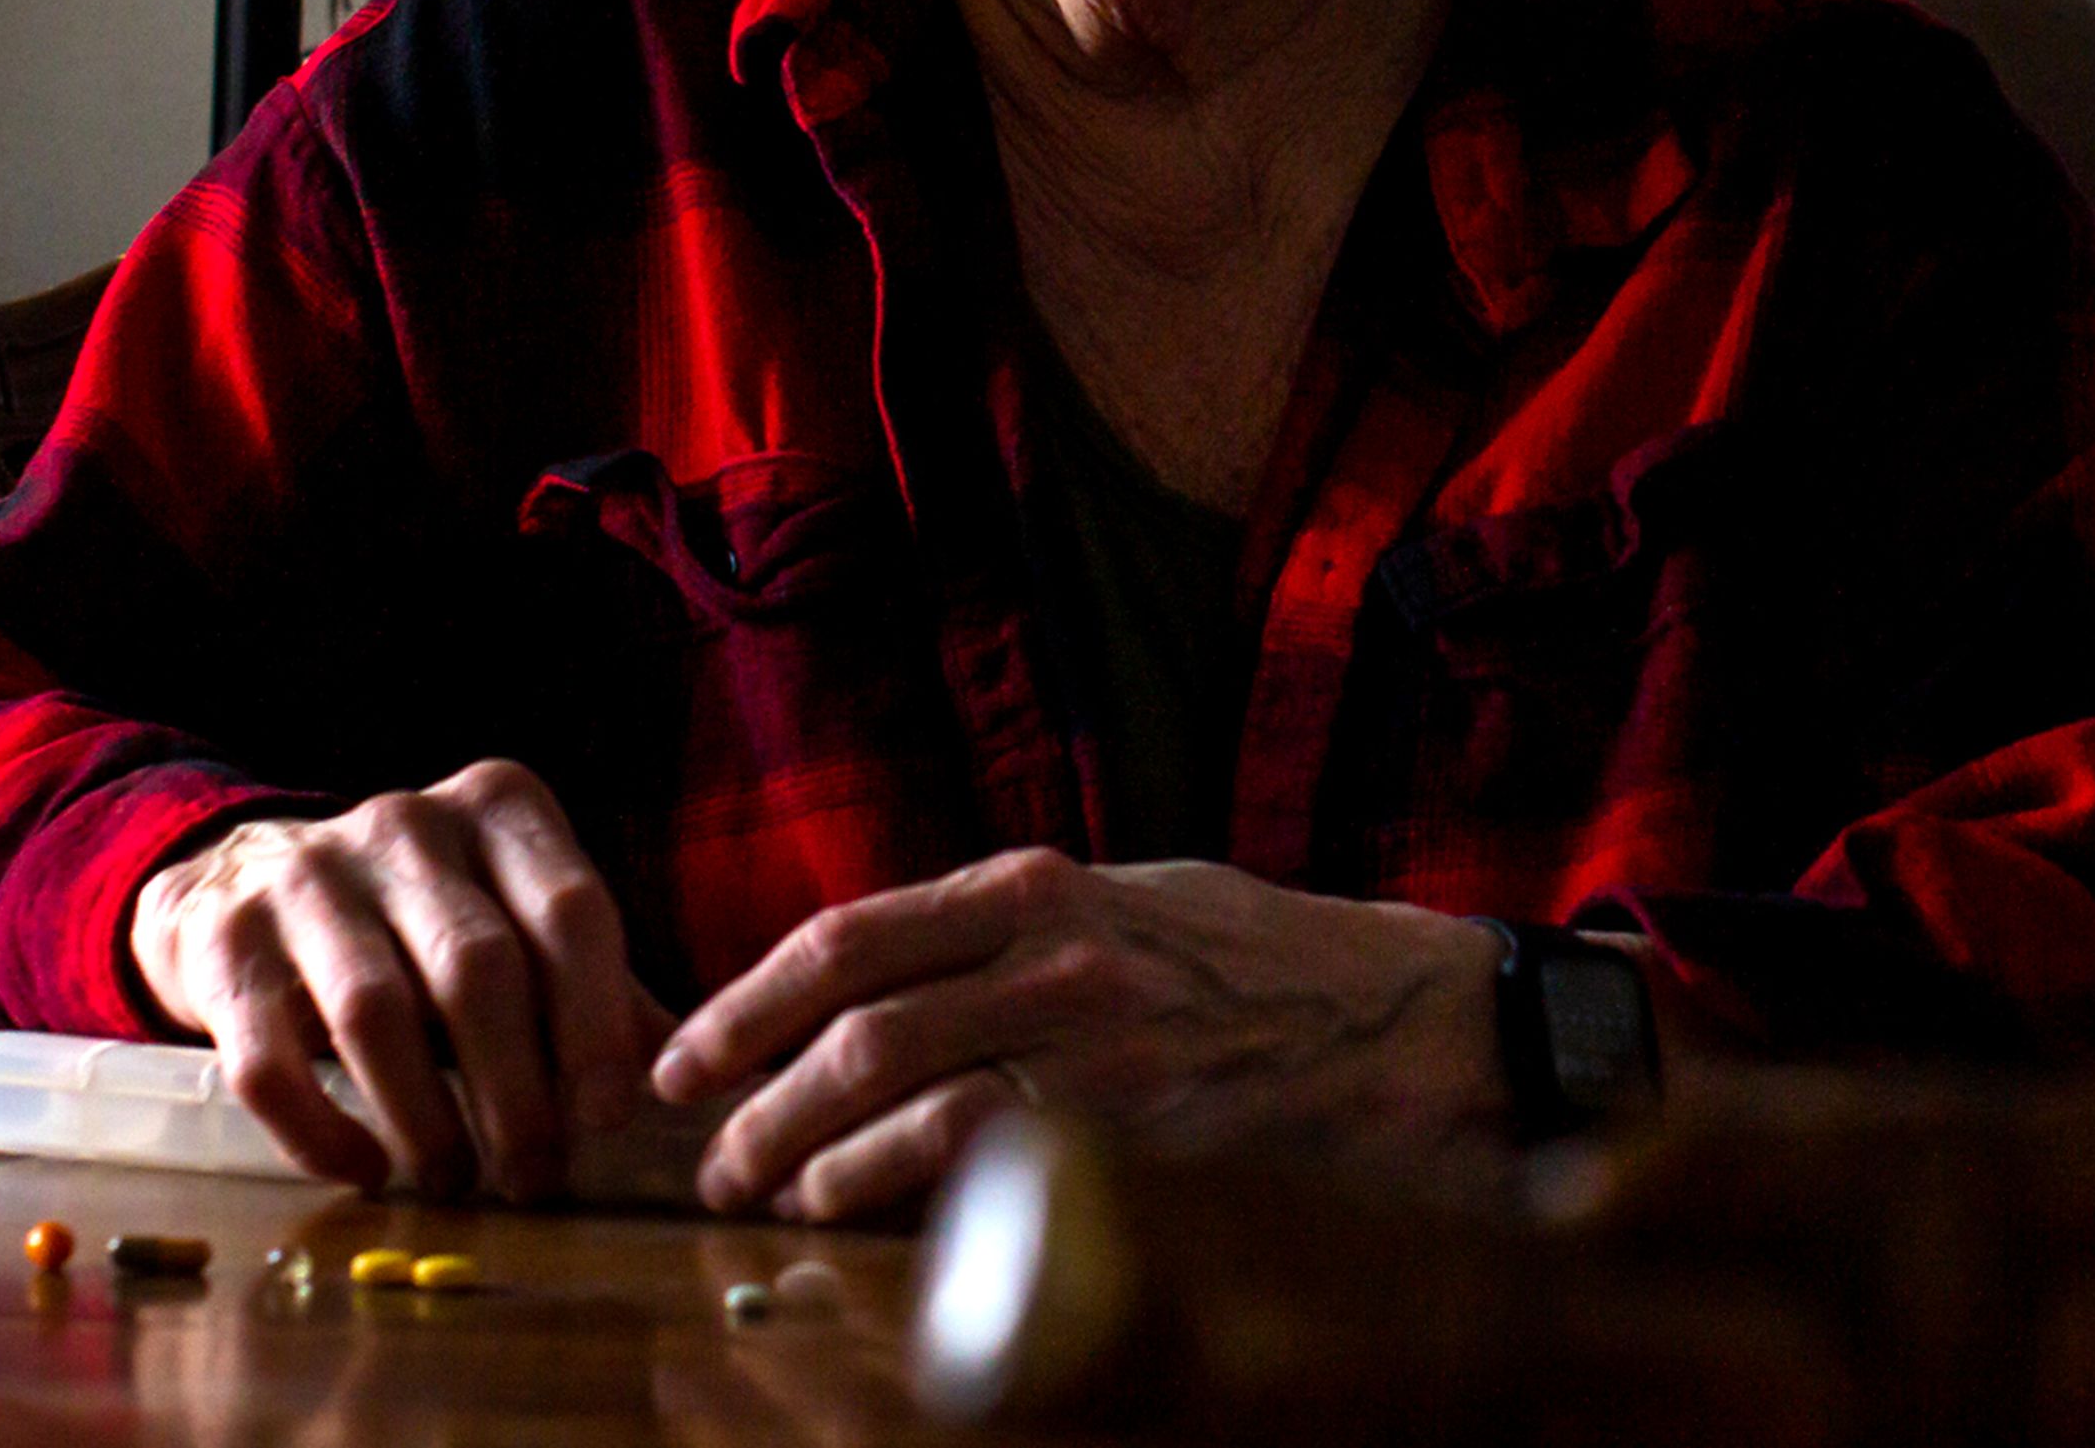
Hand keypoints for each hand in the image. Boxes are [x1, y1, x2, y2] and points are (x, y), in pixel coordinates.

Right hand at [128, 758, 672, 1200]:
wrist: (237, 883)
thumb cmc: (418, 923)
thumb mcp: (515, 922)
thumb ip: (600, 989)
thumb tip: (698, 1076)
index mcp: (500, 809)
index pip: (572, 912)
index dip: (598, 1024)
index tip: (610, 1118)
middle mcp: (406, 824)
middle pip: (478, 969)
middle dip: (518, 1091)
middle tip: (537, 1175)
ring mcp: (306, 877)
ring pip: (377, 1014)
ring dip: (426, 1119)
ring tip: (455, 1183)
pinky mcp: (224, 943)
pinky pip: (271, 1061)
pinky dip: (322, 1132)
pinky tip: (366, 1170)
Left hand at [650, 848, 1506, 1221]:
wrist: (1405, 1019)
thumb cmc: (1259, 959)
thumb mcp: (1129, 899)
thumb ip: (1010, 927)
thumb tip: (882, 975)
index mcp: (1040, 886)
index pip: (850, 937)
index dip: (746, 1001)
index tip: (689, 1055)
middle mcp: (1057, 953)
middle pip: (856, 1024)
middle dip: (755, 1095)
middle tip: (706, 1149)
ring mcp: (1096, 1043)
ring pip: (903, 1096)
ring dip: (809, 1154)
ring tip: (765, 1187)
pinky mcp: (1136, 1123)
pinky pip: (983, 1157)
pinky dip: (896, 1188)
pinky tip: (853, 1208)